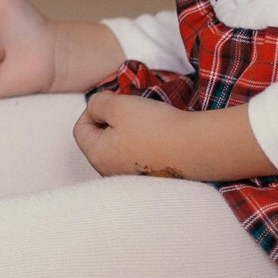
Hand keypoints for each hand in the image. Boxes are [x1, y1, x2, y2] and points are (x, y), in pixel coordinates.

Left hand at [72, 91, 200, 178]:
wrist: (198, 148)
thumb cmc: (155, 127)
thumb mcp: (118, 105)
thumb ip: (96, 104)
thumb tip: (95, 110)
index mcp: (97, 156)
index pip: (80, 129)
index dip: (93, 109)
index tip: (114, 100)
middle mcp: (110, 172)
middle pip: (99, 138)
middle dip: (111, 118)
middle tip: (130, 108)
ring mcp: (131, 177)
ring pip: (119, 145)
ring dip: (128, 128)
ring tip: (146, 119)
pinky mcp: (150, 177)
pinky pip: (138, 154)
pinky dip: (143, 140)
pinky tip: (157, 133)